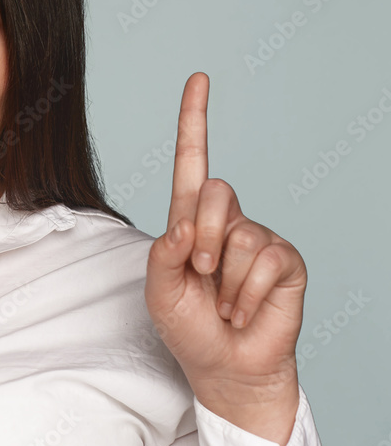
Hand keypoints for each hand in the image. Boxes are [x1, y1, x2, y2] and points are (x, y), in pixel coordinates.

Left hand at [144, 72, 304, 445]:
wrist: (224, 367)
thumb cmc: (188, 325)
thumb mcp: (158, 289)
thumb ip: (164, 252)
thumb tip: (187, 224)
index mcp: (189, 216)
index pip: (192, 158)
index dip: (194, 118)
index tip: (199, 78)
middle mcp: (225, 219)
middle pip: (213, 190)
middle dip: (203, 235)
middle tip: (202, 274)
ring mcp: (258, 237)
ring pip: (239, 232)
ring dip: (225, 278)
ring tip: (223, 301)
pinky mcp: (285, 260)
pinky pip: (265, 259)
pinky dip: (247, 292)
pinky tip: (244, 310)